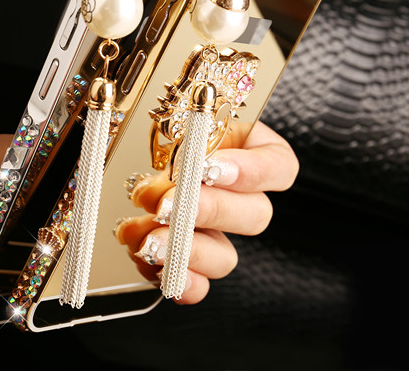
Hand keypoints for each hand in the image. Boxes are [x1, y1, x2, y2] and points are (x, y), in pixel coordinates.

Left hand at [113, 121, 298, 303]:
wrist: (129, 158)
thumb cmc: (160, 134)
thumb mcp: (171, 125)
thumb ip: (175, 144)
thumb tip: (159, 184)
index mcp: (249, 153)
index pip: (279, 166)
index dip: (252, 171)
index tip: (210, 167)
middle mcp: (240, 198)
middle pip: (255, 215)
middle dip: (209, 210)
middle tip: (168, 205)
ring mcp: (219, 235)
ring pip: (226, 257)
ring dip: (187, 250)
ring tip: (149, 240)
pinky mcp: (192, 264)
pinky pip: (198, 283)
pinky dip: (179, 280)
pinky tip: (154, 265)